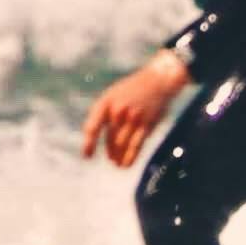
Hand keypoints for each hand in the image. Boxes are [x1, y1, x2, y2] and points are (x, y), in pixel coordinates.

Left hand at [80, 53, 194, 166]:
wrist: (158, 80)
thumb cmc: (133, 89)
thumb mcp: (113, 95)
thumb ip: (105, 113)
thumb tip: (95, 136)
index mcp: (106, 102)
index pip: (93, 127)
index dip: (89, 144)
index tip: (87, 156)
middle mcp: (118, 110)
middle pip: (110, 138)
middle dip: (110, 151)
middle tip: (111, 159)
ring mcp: (133, 117)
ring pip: (121, 145)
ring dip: (118, 156)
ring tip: (117, 164)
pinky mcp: (147, 124)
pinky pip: (136, 146)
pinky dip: (130, 157)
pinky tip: (126, 164)